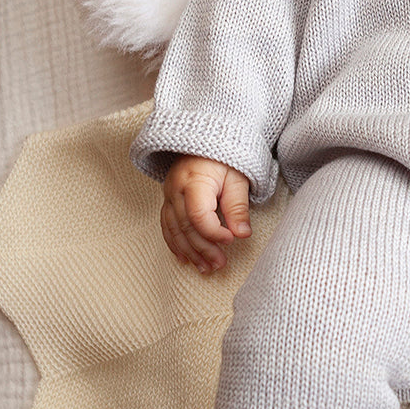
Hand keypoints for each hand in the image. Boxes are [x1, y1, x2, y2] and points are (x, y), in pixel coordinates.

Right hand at [161, 155, 251, 273]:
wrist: (207, 139)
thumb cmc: (226, 158)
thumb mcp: (238, 178)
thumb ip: (238, 206)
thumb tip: (242, 234)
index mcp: (194, 181)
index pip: (198, 215)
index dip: (214, 232)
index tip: (231, 240)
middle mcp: (176, 189)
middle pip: (186, 226)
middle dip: (203, 249)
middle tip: (220, 265)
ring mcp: (168, 195)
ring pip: (174, 230)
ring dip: (190, 252)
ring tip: (206, 269)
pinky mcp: (167, 200)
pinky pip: (167, 226)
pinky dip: (175, 244)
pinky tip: (185, 258)